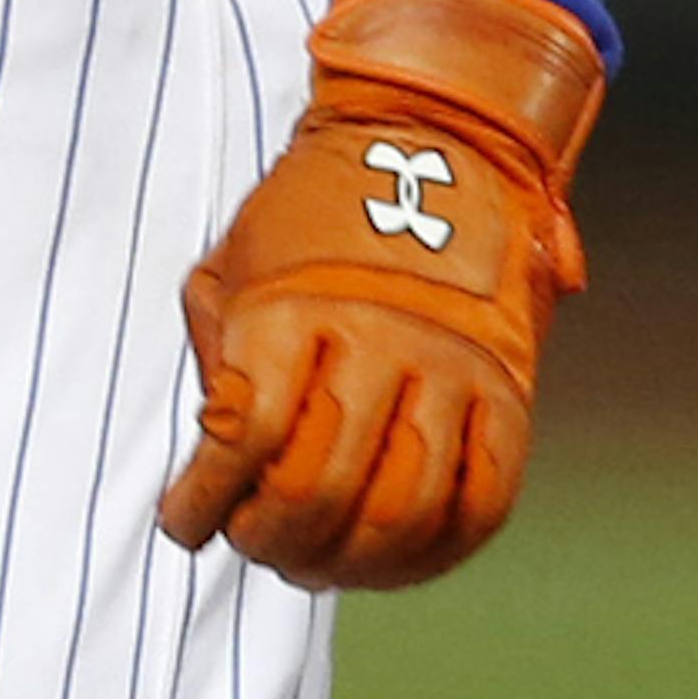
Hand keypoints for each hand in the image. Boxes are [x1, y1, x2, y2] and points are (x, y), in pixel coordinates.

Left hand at [158, 0, 604, 592]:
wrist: (438, 137)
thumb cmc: (311, 213)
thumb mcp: (235, 261)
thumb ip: (220, 355)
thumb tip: (218, 464)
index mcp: (295, 307)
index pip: (245, 442)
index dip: (204, 505)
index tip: (185, 526)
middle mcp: (379, 339)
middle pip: (319, 490)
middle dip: (270, 540)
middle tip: (253, 542)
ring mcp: (455, 367)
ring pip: (401, 513)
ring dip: (348, 562)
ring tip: (313, 561)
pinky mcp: (512, 388)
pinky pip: (484, 502)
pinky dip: (435, 553)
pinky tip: (392, 560)